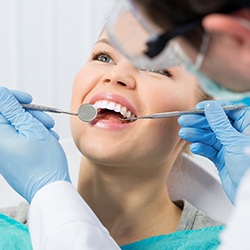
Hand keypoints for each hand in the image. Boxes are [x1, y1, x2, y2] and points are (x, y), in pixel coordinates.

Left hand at [0, 87, 70, 202]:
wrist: (49, 188)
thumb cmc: (44, 163)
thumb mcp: (32, 129)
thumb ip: (14, 109)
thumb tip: (1, 94)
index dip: (13, 98)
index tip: (28, 99)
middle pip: (8, 116)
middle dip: (28, 113)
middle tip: (44, 120)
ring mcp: (3, 151)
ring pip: (16, 126)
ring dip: (34, 124)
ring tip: (48, 132)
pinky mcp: (10, 156)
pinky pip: (19, 138)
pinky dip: (32, 135)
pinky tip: (45, 139)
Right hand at [178, 100, 249, 203]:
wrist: (249, 195)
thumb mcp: (234, 141)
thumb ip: (220, 123)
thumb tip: (211, 107)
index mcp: (247, 126)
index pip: (228, 111)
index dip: (213, 108)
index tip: (198, 108)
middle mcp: (237, 135)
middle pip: (215, 124)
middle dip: (199, 122)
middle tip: (184, 121)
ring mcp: (229, 147)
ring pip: (209, 137)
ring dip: (196, 135)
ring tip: (185, 134)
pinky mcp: (221, 158)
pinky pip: (208, 149)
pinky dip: (201, 148)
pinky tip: (196, 147)